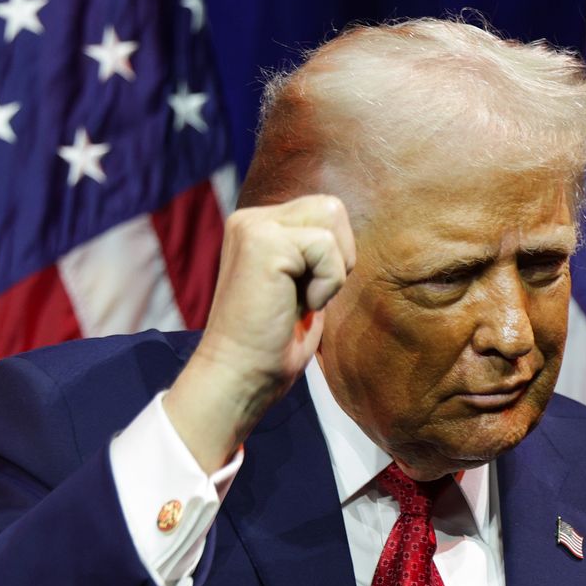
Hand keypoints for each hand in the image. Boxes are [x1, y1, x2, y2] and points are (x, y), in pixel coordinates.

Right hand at [164, 194, 356, 471]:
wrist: (239, 377)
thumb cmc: (271, 346)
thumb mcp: (299, 287)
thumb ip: (314, 255)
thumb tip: (345, 237)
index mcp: (257, 227)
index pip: (323, 214)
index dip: (332, 259)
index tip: (303, 297)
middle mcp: (250, 219)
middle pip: (331, 208)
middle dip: (337, 257)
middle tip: (309, 297)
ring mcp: (253, 227)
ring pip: (330, 218)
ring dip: (332, 268)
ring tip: (301, 299)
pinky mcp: (262, 241)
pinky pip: (326, 246)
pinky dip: (326, 283)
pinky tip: (299, 305)